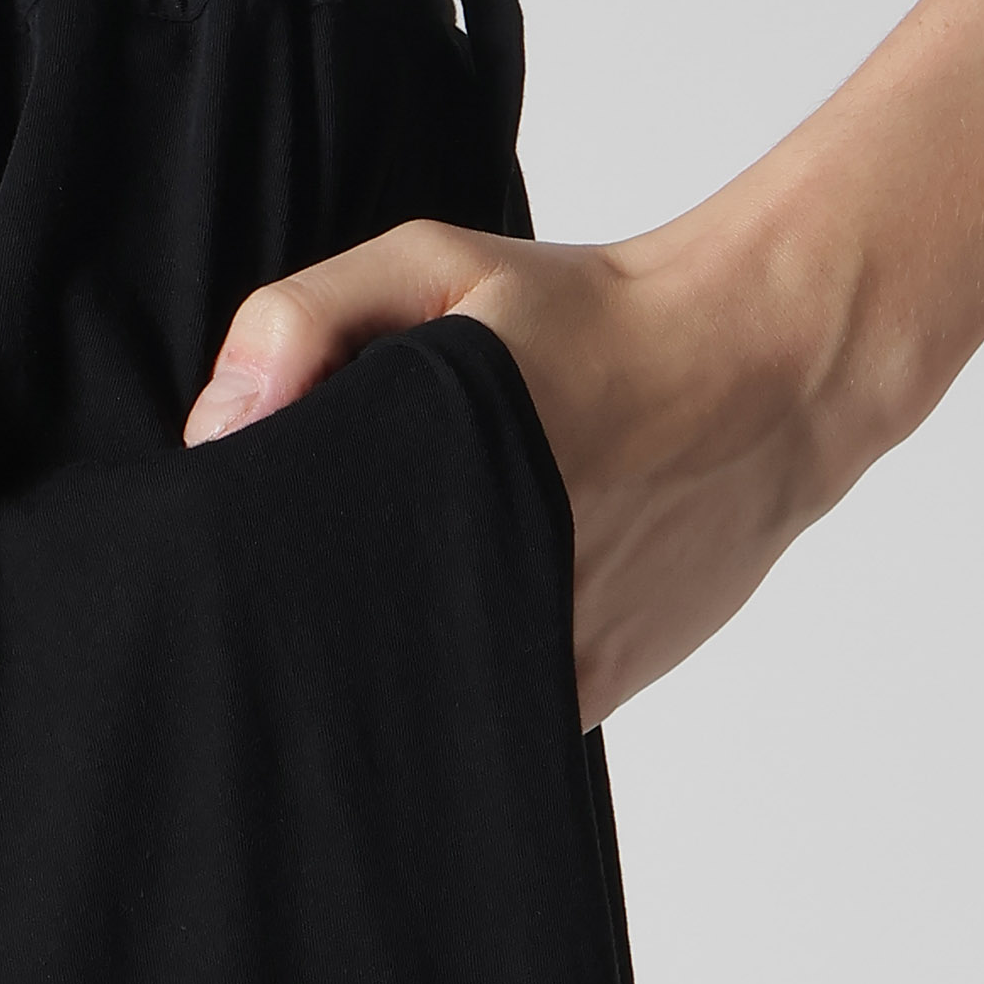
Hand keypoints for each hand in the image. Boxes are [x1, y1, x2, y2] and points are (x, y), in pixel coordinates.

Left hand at [182, 192, 869, 729]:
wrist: (769, 369)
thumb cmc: (595, 314)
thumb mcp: (439, 261)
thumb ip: (303, 320)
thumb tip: (214, 430)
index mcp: (423, 487)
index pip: (283, 578)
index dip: (248, 577)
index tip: (227, 562)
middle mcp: (481, 589)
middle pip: (342, 653)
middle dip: (310, 631)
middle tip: (309, 584)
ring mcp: (544, 655)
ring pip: (422, 703)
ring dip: (395, 671)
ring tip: (400, 602)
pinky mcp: (595, 689)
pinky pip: (499, 722)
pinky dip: (470, 696)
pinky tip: (467, 633)